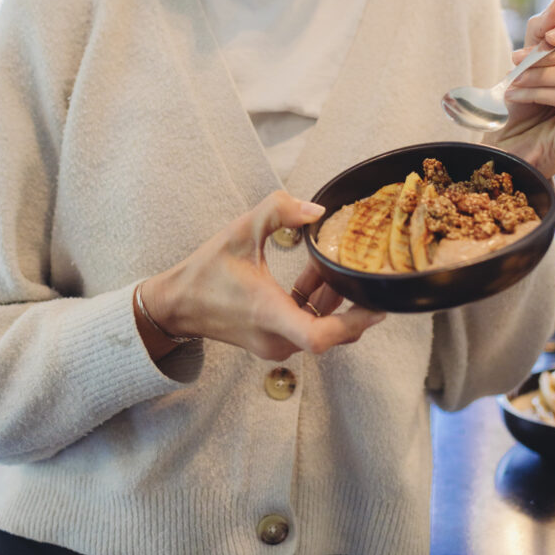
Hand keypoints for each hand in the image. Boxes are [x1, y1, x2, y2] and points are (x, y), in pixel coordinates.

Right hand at [139, 190, 385, 360]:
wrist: (177, 304)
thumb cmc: (206, 271)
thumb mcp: (240, 230)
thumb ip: (278, 210)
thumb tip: (316, 210)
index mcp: (269, 315)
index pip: (320, 336)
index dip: (354, 322)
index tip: (376, 304)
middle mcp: (276, 338)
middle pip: (333, 332)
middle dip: (353, 302)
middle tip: (367, 272)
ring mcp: (275, 344)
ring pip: (323, 328)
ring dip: (334, 299)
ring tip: (336, 264)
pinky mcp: (274, 341)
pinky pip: (308, 326)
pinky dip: (317, 303)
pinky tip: (315, 274)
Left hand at [495, 0, 554, 176]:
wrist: (508, 144)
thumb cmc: (522, 103)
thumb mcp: (527, 60)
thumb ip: (542, 31)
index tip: (547, 36)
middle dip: (546, 56)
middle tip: (516, 64)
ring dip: (541, 74)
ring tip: (515, 82)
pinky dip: (536, 93)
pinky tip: (516, 98)